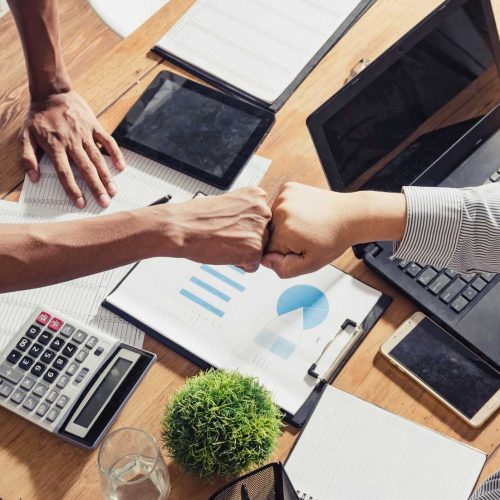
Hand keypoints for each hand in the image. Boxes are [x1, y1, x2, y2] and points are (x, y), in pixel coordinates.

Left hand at [20, 90, 125, 207]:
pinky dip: (116, 154)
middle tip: (104, 202)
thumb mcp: (24, 136)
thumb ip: (28, 158)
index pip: (65, 172)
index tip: (81, 203)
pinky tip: (122, 166)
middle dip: (96, 187)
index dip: (73, 189)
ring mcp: (85, 134)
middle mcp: (71, 142)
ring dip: (106, 176)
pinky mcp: (94, 126)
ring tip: (113, 191)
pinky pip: (108, 141)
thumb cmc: (38, 116)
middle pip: (85, 169)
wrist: (51, 92)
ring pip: (98, 158)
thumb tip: (34, 178)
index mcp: (54, 146)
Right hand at [160, 187, 271, 271]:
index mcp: (257, 196)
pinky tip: (225, 253)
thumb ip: (245, 211)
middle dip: (246, 239)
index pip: (262, 219)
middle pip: (264, 235)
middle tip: (225, 235)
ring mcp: (260, 231)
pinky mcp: (254, 251)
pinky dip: (239, 264)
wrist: (181, 228)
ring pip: (259, 250)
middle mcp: (263, 211)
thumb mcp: (227, 202)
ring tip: (223, 243)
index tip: (230, 225)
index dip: (244, 226)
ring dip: (243, 251)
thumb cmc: (197, 216)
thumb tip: (251, 224)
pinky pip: (253, 266)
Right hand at [262, 183, 355, 277]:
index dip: (283, 254)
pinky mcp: (287, 188)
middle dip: (283, 239)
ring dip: (284, 224)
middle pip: (269, 234)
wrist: (350, 215)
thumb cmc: (334, 238)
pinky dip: (287, 211)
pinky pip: (278, 206)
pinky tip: (303, 214)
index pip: (268, 250)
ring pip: (272, 220)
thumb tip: (265, 260)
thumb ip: (285, 269)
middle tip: (305, 237)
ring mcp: (284, 196)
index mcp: (284, 231)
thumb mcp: (311, 264)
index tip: (300, 248)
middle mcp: (281, 211)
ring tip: (306, 225)